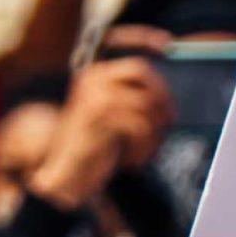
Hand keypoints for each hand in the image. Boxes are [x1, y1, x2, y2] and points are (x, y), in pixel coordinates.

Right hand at [28, 57, 171, 210]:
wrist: (65, 171)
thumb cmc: (90, 146)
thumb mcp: (109, 114)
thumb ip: (129, 99)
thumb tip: (166, 95)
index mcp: (95, 77)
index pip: (138, 65)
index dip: (160, 77)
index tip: (170, 92)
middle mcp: (93, 80)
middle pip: (142, 73)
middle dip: (161, 98)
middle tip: (165, 123)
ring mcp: (96, 96)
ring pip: (147, 103)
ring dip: (154, 133)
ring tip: (144, 150)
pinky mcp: (99, 116)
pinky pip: (141, 126)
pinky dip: (143, 147)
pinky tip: (133, 159)